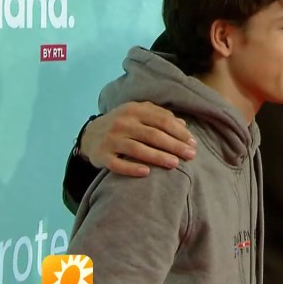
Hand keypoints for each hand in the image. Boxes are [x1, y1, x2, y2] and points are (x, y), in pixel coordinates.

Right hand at [80, 101, 195, 176]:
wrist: (89, 134)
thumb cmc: (123, 124)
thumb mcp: (139, 114)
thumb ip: (160, 116)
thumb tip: (184, 124)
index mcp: (134, 110)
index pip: (162, 120)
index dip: (179, 132)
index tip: (193, 143)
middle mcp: (122, 123)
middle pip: (153, 135)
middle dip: (174, 146)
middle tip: (191, 155)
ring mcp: (111, 139)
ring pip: (137, 149)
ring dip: (158, 157)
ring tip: (175, 163)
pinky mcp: (101, 155)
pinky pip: (117, 164)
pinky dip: (132, 168)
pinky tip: (146, 173)